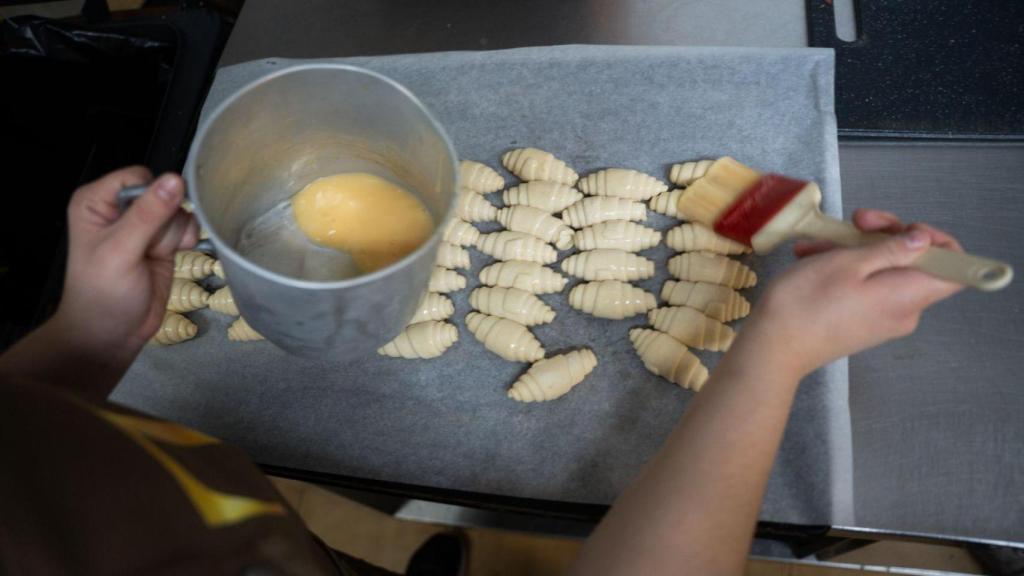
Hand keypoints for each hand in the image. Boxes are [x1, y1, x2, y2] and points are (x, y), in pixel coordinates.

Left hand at [56, 167, 197, 363]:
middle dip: (165, 219)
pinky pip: (186, 226)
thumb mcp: (122, 251)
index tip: (149, 225)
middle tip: (149, 247)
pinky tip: (175, 255)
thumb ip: (149, 215)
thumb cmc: (104, 293)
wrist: (112, 334)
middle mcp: (119, 208)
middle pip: (163, 193)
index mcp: (96, 201)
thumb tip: (177, 179)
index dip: (151, 196)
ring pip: (178, 210)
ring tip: (158, 255)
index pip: (138, 177)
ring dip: (175, 233)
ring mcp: (143, 225)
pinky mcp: (162, 242)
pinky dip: (186, 240)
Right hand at [739, 209, 963, 378]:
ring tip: (816, 242)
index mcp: (909, 296)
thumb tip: (924, 242)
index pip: (956, 271)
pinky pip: (864, 287)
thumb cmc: (809, 300)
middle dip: (885, 236)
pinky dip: (843, 268)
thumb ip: (892, 250)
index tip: (906, 229)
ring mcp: (880, 319)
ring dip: (853, 250)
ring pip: (882, 272)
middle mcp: (903, 311)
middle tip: (854, 220)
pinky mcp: (858, 323)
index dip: (940, 243)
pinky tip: (811, 256)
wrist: (771, 348)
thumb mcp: (848, 262)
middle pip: (915, 265)